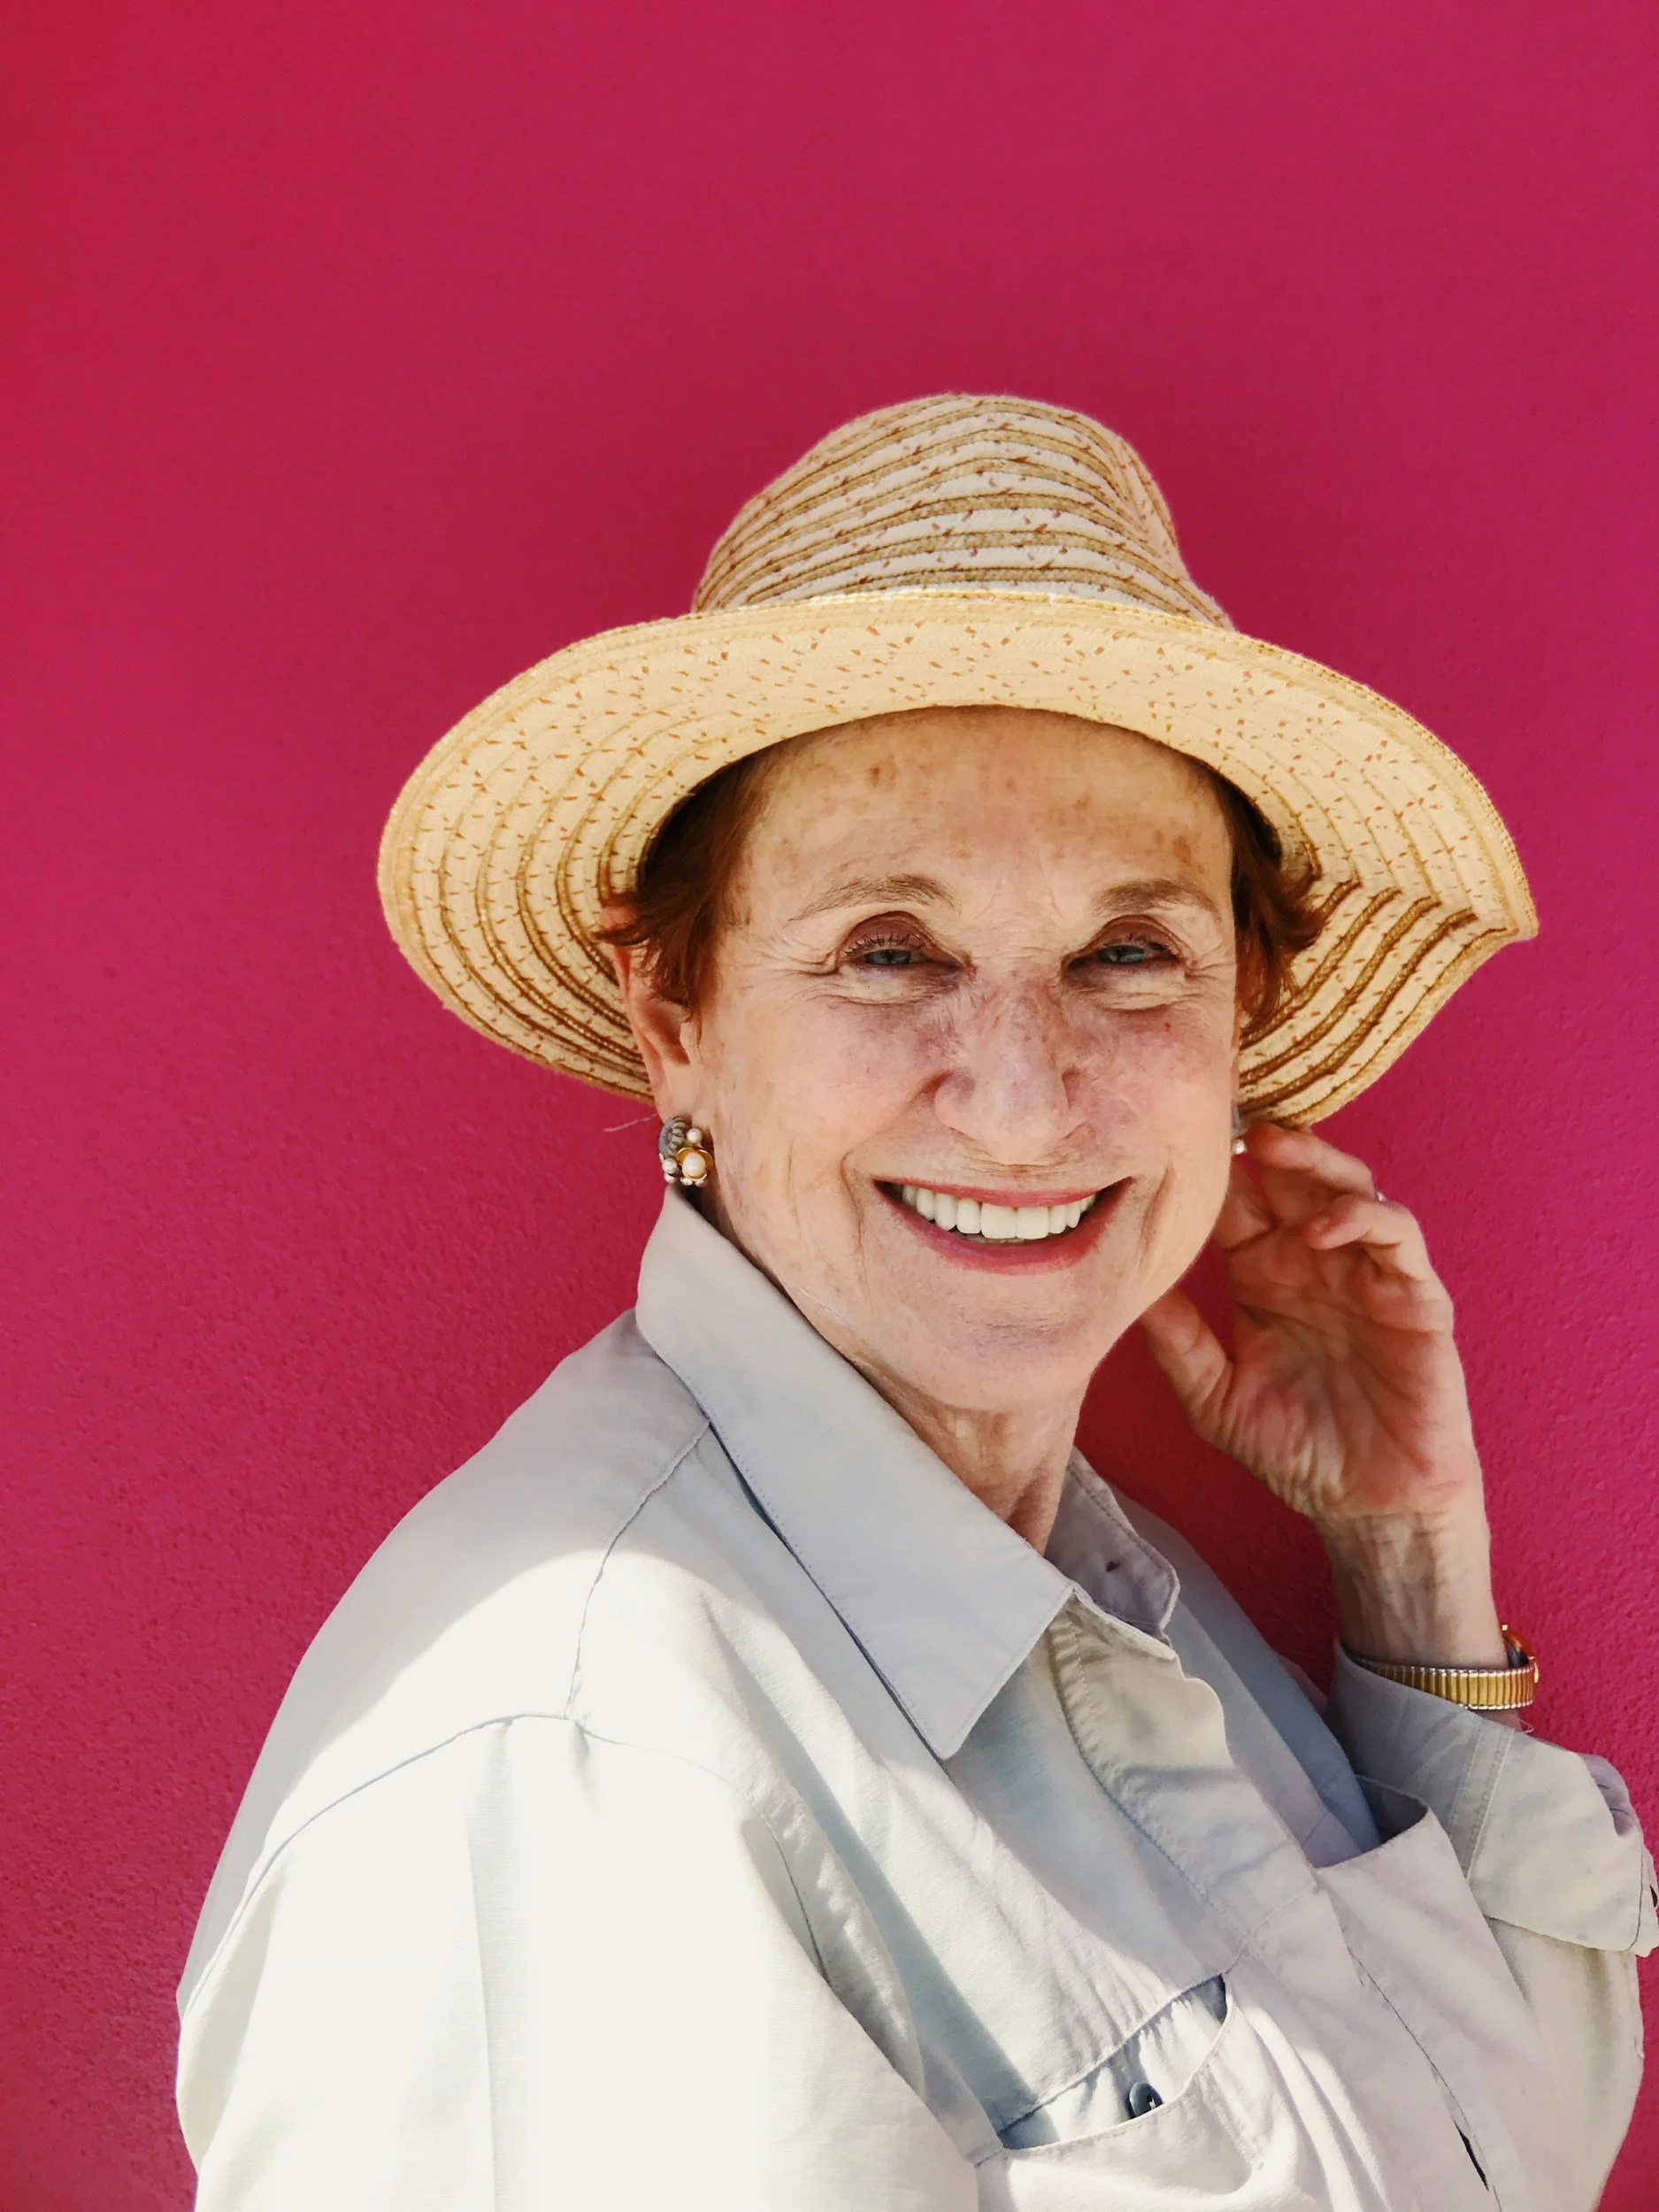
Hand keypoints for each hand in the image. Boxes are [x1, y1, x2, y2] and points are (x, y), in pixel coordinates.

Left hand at [1139, 1123, 1508, 1668]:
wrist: (1366, 1507)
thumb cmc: (1295, 1450)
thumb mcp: (1213, 1396)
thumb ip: (1175, 1340)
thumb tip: (1120, 1286)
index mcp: (1263, 1276)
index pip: (1239, 1202)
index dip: (1214, 1169)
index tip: (1175, 1132)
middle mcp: (1315, 1263)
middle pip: (1294, 1177)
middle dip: (1266, 1141)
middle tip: (1229, 1115)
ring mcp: (1368, 1274)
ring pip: (1349, 1186)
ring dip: (1316, 1161)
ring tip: (1275, 1148)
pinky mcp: (1416, 1297)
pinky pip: (1397, 1237)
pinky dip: (1364, 1219)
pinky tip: (1323, 1229)